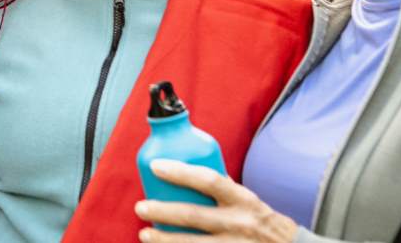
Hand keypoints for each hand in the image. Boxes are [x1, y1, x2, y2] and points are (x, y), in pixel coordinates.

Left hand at [134, 159, 298, 242]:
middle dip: (163, 211)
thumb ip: (221, 187)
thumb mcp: (247, 200)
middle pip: (194, 216)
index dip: (181, 172)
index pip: (210, 180)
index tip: (155, 166)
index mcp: (243, 199)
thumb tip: (184, 166)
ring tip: (144, 234)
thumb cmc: (259, 220)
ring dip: (165, 240)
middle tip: (140, 207)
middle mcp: (241, 224)